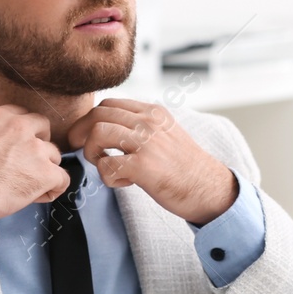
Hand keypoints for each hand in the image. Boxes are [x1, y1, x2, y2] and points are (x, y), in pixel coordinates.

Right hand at [0, 106, 69, 221]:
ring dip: (46, 169)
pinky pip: (63, 179)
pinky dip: (54, 189)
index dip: (22, 132)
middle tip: (29, 162)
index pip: (22, 115)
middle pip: (44, 127)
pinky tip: (39, 196)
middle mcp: (20, 127)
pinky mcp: (45, 173)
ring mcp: (36, 150)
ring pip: (55, 155)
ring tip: (30, 185)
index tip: (15, 147)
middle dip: (40, 143)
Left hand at [65, 99, 238, 224]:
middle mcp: (149, 122)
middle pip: (97, 114)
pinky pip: (106, 165)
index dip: (90, 121)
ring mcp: (147, 143)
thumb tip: (105, 129)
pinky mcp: (144, 167)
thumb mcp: (165, 134)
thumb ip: (140, 127)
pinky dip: (107, 178)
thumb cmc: (185, 167)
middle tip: (89, 153)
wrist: (210, 189)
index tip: (88, 138)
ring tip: (105, 166)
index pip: (108, 104)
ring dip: (92, 153)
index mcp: (153, 113)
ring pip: (97, 133)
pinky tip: (124, 182)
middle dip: (82, 134)